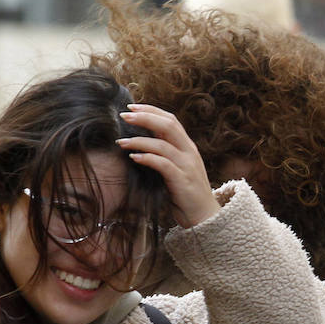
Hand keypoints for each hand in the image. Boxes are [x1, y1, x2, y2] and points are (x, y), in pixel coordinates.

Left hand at [117, 104, 218, 227]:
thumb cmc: (185, 193)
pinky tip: (133, 158)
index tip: (131, 107)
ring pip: (162, 144)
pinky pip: (163, 164)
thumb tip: (141, 142)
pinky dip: (147, 158)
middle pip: (168, 125)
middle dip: (144, 118)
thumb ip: (164, 154)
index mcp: (187, 146)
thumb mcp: (176, 168)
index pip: (171, 120)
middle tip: (123, 115)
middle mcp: (189, 152)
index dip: (151, 110)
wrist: (204, 216)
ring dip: (139, 140)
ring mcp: (187, 166)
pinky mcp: (182, 180)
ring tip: (121, 141)